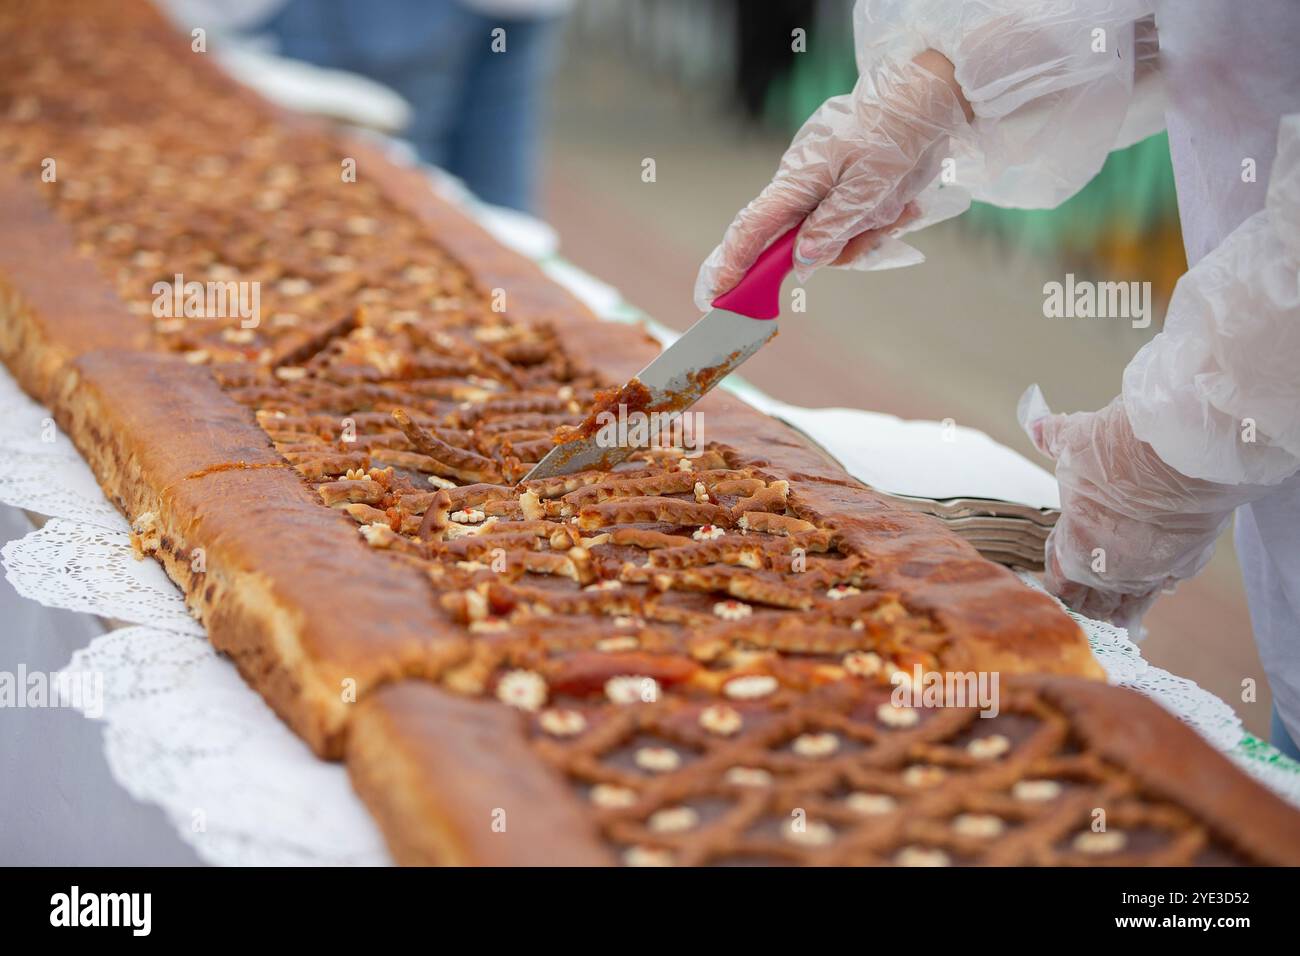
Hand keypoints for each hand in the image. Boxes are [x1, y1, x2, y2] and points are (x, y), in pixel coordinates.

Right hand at [694, 54, 969, 310]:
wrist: (923, 100)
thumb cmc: (893, 135)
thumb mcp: (867, 189)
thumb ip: (832, 228)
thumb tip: (801, 262)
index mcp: (797, 181)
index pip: (752, 229)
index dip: (732, 263)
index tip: (716, 293)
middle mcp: (802, 187)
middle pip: (790, 241)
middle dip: (825, 253)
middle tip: (844, 251)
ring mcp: (821, 188)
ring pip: (827, 237)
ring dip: (862, 236)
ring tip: (897, 210)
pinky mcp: (842, 189)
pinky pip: (848, 224)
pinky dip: (874, 224)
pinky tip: (901, 206)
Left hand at [1021, 389, 1243, 639]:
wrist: (1188, 451)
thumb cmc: (1121, 448)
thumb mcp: (1076, 438)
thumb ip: (1052, 438)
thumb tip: (1035, 425)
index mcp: (1077, 550)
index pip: (1060, 582)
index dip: (1057, 576)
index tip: (1057, 573)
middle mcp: (1114, 572)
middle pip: (1096, 600)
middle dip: (1089, 597)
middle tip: (1084, 600)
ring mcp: (1154, 571)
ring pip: (1133, 600)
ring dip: (1123, 601)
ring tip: (1116, 613)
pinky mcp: (1189, 560)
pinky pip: (1167, 582)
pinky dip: (1159, 582)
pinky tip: (1157, 585)